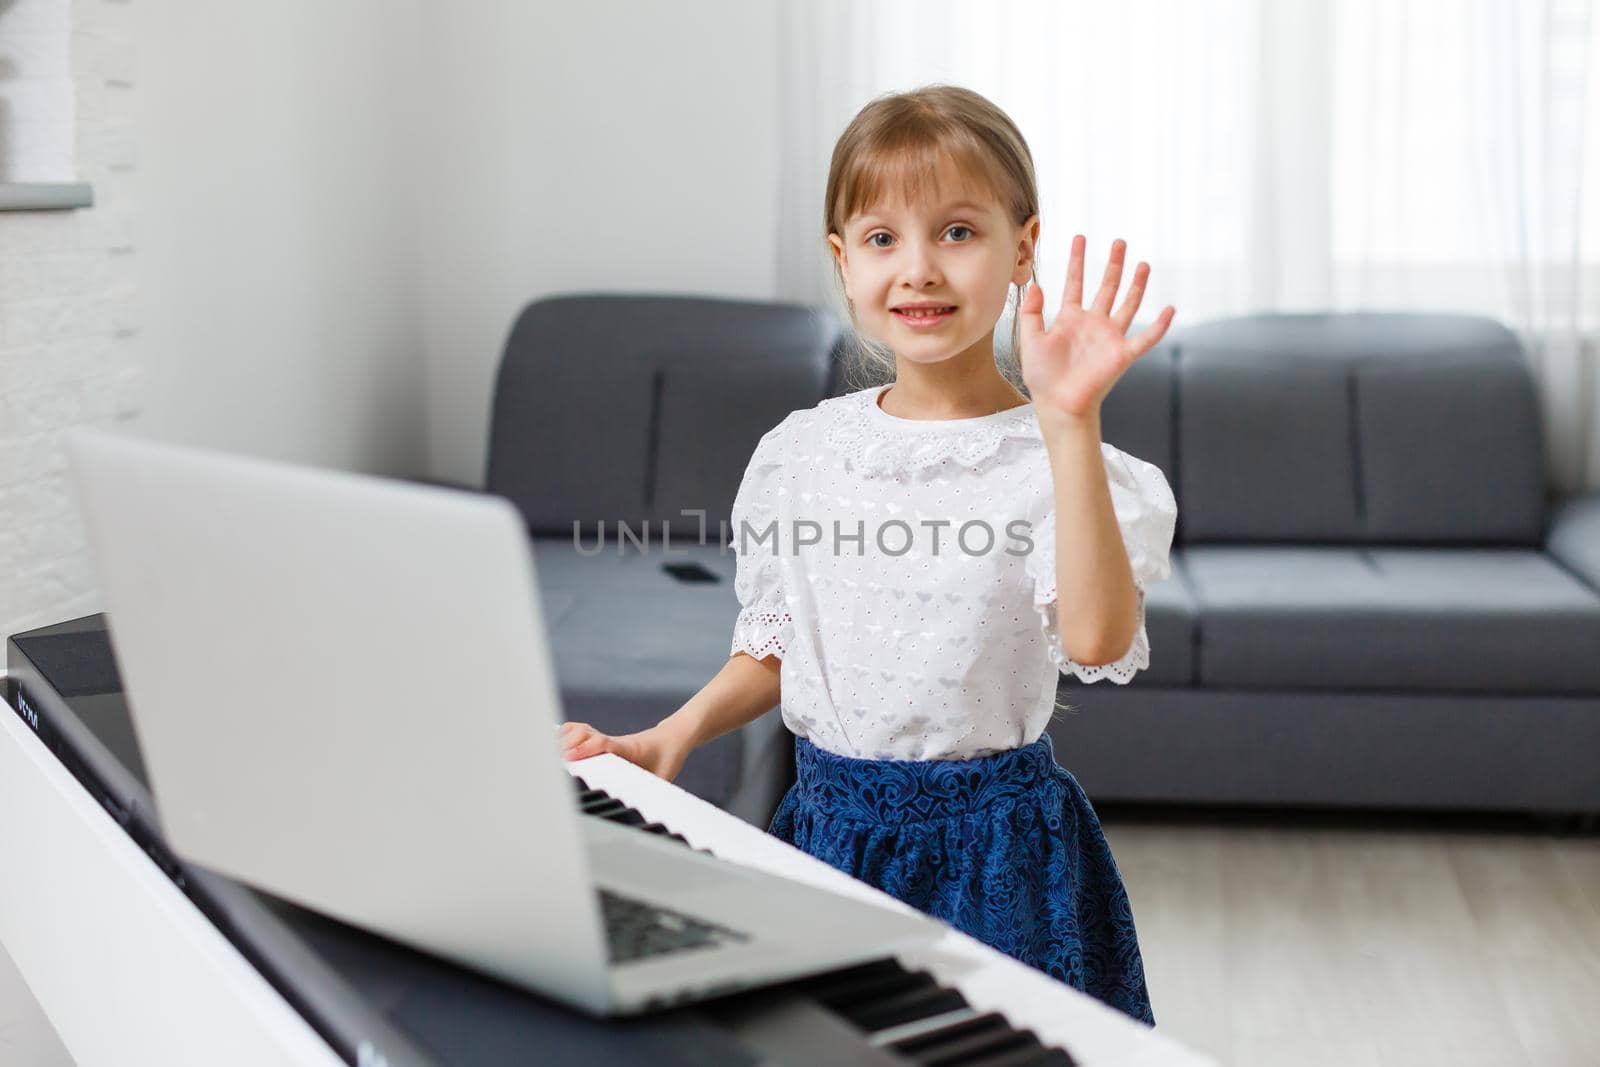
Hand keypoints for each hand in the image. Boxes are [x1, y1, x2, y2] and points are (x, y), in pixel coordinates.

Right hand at [559, 721, 688, 782]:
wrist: (672, 739)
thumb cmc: (666, 759)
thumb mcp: (663, 779)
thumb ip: (655, 795)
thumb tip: (651, 813)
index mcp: (628, 750)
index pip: (603, 744)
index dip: (586, 749)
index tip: (570, 758)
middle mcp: (613, 742)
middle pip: (585, 734)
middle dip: (566, 745)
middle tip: (553, 762)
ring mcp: (605, 739)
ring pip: (579, 730)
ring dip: (563, 740)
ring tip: (551, 755)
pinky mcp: (600, 739)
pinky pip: (578, 731)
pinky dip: (565, 736)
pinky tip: (557, 748)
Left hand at [1018, 235, 1174, 419]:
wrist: (1058, 405)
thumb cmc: (1043, 378)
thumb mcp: (1030, 341)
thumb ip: (1031, 313)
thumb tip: (1035, 285)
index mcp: (1069, 319)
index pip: (1075, 283)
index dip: (1077, 260)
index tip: (1080, 238)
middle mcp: (1093, 324)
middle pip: (1106, 288)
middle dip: (1113, 265)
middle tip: (1119, 242)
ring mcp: (1109, 338)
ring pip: (1128, 305)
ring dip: (1136, 285)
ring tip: (1144, 264)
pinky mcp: (1122, 355)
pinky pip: (1146, 338)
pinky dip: (1159, 325)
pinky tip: (1169, 310)